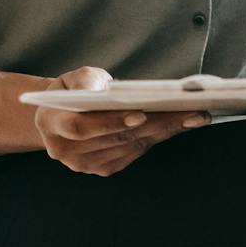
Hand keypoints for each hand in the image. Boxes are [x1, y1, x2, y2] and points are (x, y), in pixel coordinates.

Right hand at [31, 66, 206, 176]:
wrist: (67, 113)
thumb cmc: (74, 90)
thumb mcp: (74, 77)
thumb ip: (85, 80)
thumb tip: (100, 90)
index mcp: (50, 123)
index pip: (80, 128)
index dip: (111, 122)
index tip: (140, 114)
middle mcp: (65, 150)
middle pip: (116, 138)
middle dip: (156, 123)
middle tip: (190, 111)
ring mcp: (85, 164)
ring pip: (131, 146)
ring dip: (166, 131)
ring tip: (195, 116)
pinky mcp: (104, 169)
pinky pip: (137, 152)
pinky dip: (160, 137)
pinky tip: (181, 125)